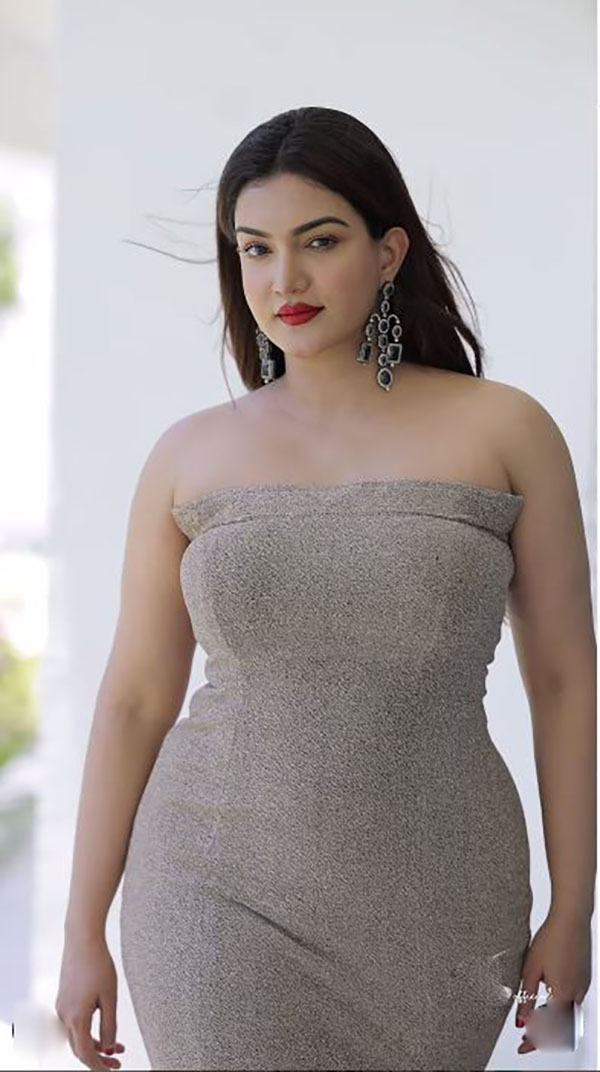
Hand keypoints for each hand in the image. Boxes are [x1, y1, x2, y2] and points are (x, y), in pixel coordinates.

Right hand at [55, 933, 126, 1069]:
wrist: (82, 939)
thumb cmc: (98, 964)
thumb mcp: (110, 997)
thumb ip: (110, 1025)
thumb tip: (110, 1048)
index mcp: (76, 1017)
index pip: (86, 1053)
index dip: (99, 1065)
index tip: (113, 1069)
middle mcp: (64, 1015)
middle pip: (79, 1048)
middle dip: (98, 1057)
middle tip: (117, 1061)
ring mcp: (62, 1007)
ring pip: (77, 1036)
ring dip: (95, 1044)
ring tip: (116, 1045)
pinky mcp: (64, 999)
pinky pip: (74, 1023)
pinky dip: (88, 1030)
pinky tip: (102, 1026)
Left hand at [515, 912, 590, 1054]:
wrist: (571, 918)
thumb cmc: (551, 938)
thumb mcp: (531, 969)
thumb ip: (527, 999)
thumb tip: (521, 1023)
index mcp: (563, 995)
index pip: (550, 1030)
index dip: (535, 1042)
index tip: (523, 1046)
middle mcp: (577, 994)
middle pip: (562, 1026)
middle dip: (544, 1033)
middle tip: (527, 1034)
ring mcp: (583, 986)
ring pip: (569, 1014)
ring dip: (552, 1020)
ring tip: (534, 1015)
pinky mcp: (584, 978)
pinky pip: (573, 1000)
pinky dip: (560, 1006)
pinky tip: (548, 995)